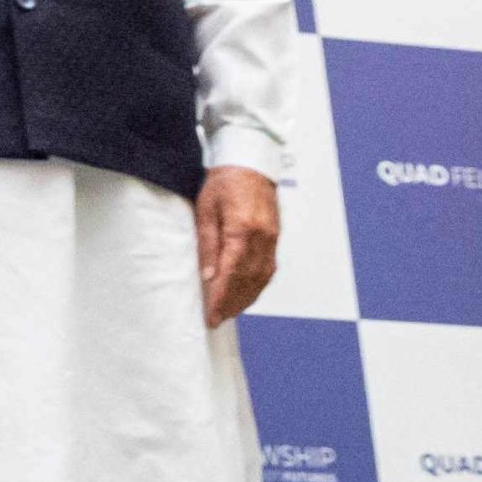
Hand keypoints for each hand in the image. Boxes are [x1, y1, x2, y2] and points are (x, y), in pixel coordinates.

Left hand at [197, 164, 281, 325]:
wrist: (249, 163)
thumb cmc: (224, 182)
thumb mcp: (205, 210)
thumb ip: (208, 244)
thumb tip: (208, 276)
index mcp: (243, 229)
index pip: (231, 274)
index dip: (221, 298)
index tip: (211, 315)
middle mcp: (262, 238)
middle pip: (248, 281)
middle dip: (232, 303)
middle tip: (217, 319)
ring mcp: (272, 239)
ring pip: (261, 278)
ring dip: (246, 299)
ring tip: (229, 312)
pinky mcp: (275, 238)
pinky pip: (268, 269)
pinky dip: (257, 286)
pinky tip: (246, 294)